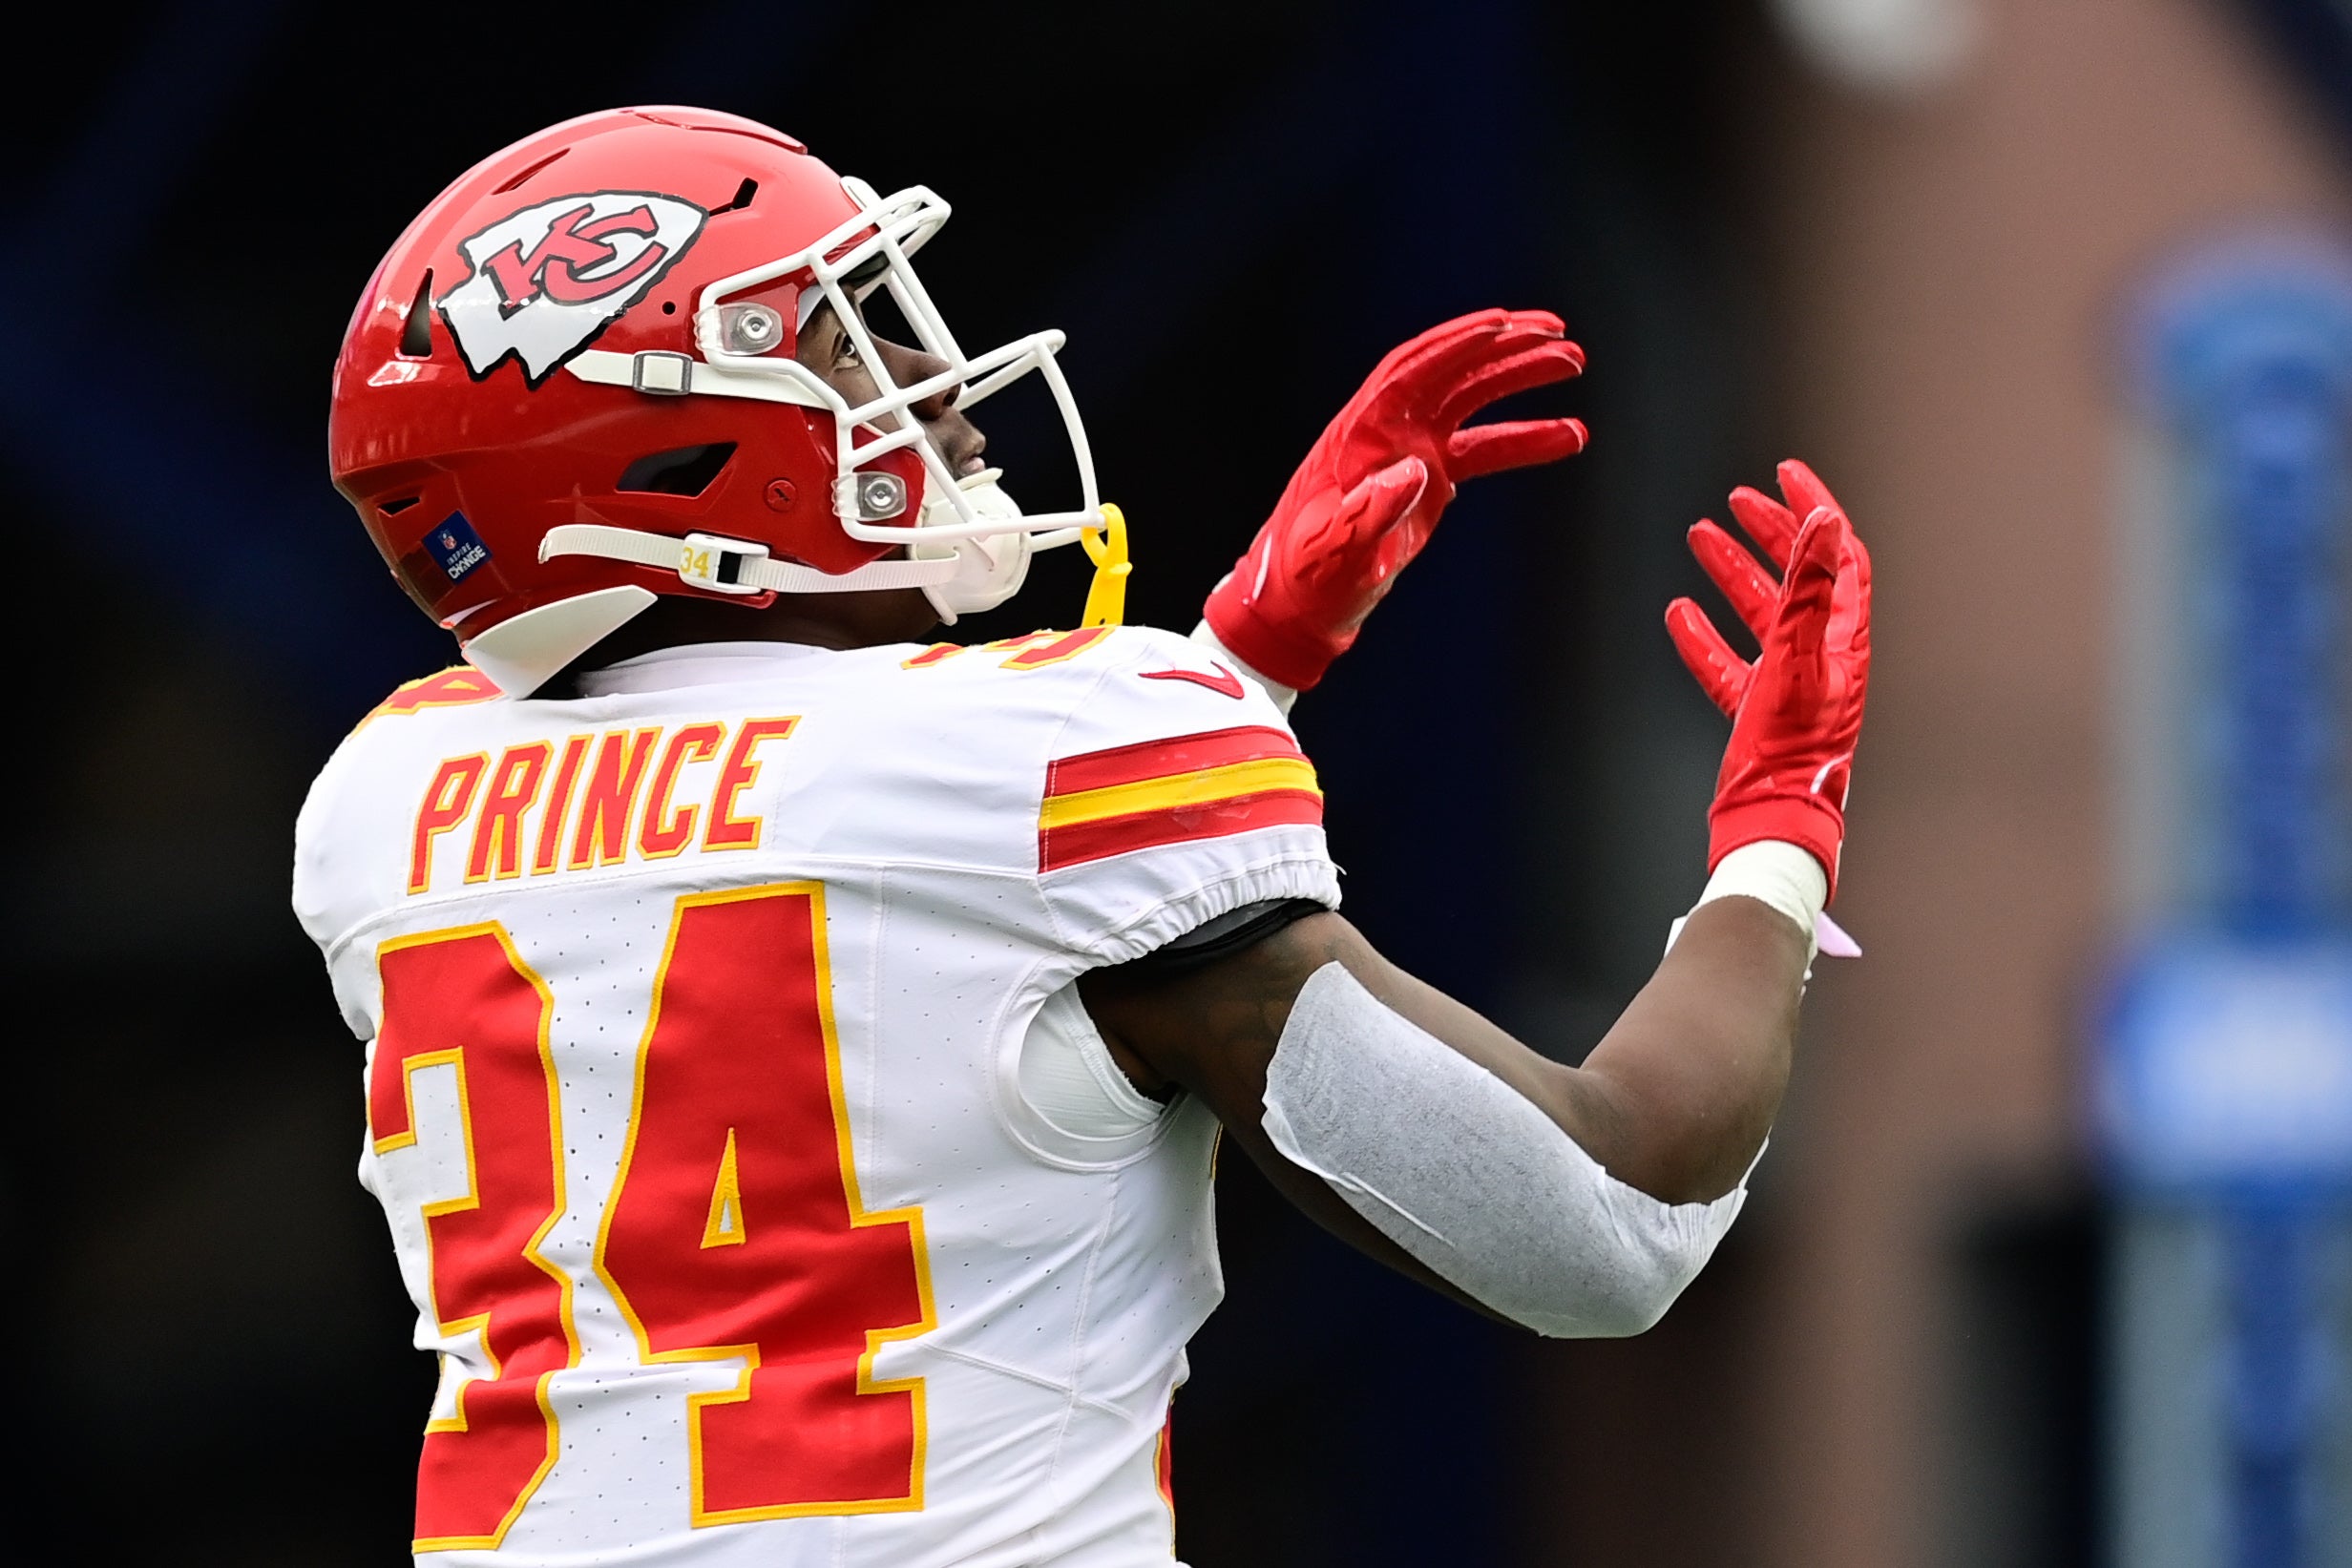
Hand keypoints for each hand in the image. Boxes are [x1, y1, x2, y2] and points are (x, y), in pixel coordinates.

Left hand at [1204, 309, 1587, 690]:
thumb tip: (1414, 472)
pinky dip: (1523, 440)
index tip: (1503, 324)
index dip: (1458, 343)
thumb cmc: (1306, 576)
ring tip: (1574, 365)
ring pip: (1473, 401)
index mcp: (1360, 432)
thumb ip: (1371, 510)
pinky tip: (1566, 437)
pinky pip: (1482, 448)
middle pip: (1451, 372)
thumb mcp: (1336, 548)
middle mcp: (1387, 430)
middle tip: (1559, 336)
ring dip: (1521, 380)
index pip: (1413, 370)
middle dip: (1504, 348)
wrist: (1299, 605)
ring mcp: (1409, 452)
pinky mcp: (1427, 481)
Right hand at [1663, 465, 1870, 893]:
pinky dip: (1703, 634)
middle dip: (1768, 532)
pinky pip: (1726, 660)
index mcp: (1842, 638)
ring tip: (1700, 537)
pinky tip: (1679, 613)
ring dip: (1731, 572)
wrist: (1773, 819)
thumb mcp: (1799, 658)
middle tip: (1738, 500)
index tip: (1785, 474)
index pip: (1839, 555)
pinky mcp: (1755, 710)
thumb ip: (1811, 590)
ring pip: (1758, 611)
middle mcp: (1820, 654)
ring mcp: (1787, 681)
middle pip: (1798, 575)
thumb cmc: (1793, 751)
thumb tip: (1824, 523)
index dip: (1814, 510)